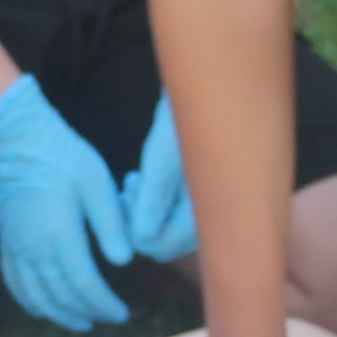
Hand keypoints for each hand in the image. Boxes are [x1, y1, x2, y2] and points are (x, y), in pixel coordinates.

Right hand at [0, 75, 136, 330]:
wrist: (21, 143)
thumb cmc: (65, 158)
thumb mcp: (98, 185)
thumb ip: (111, 225)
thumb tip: (125, 261)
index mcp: (61, 235)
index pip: (85, 285)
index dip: (104, 304)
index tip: (122, 312)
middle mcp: (35, 248)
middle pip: (62, 297)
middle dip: (88, 312)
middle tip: (109, 318)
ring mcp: (17, 248)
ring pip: (37, 297)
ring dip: (60, 315)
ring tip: (82, 322)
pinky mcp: (7, 243)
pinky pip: (15, 285)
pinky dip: (31, 303)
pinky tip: (45, 309)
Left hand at [122, 96, 199, 263]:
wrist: (206, 90)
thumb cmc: (184, 119)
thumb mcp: (162, 157)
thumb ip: (153, 200)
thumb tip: (143, 239)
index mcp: (209, 211)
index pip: (162, 246)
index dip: (135, 231)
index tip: (126, 199)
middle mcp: (210, 216)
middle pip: (164, 243)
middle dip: (139, 223)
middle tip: (127, 192)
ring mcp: (204, 207)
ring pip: (163, 229)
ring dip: (142, 212)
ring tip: (132, 183)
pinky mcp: (195, 195)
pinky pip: (168, 215)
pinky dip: (151, 203)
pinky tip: (139, 180)